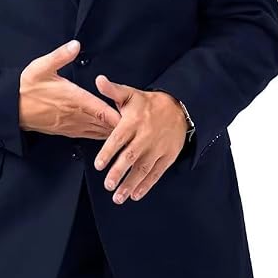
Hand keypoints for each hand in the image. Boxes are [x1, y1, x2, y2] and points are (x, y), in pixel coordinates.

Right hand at [19, 41, 121, 137]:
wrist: (11, 107)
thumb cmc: (26, 87)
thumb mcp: (42, 66)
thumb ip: (60, 55)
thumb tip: (75, 45)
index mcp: (73, 98)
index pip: (101, 110)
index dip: (117, 115)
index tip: (131, 116)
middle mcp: (75, 114)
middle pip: (103, 124)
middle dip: (120, 126)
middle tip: (137, 127)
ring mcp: (70, 125)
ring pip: (96, 131)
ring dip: (111, 132)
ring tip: (127, 133)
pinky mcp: (64, 130)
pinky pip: (86, 135)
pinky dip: (98, 135)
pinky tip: (105, 134)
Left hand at [93, 76, 186, 203]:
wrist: (179, 108)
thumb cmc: (149, 103)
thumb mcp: (130, 94)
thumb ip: (112, 90)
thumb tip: (99, 80)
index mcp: (134, 121)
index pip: (119, 138)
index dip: (108, 152)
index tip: (99, 164)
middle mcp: (146, 136)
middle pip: (131, 156)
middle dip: (118, 172)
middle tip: (108, 185)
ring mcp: (158, 148)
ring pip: (143, 168)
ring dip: (130, 184)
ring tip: (118, 197)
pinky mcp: (168, 156)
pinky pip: (156, 173)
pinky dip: (146, 185)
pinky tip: (136, 194)